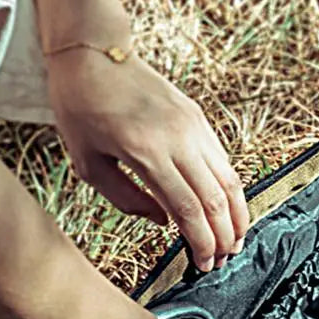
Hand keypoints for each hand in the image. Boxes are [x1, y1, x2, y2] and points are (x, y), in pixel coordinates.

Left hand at [47, 50, 248, 271]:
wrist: (93, 54)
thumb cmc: (81, 109)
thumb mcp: (88, 164)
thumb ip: (126, 200)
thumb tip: (163, 223)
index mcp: (146, 152)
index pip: (188, 210)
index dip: (201, 243)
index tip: (203, 265)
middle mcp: (178, 138)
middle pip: (216, 199)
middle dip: (224, 236)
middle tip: (222, 260)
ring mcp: (193, 125)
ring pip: (229, 180)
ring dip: (236, 215)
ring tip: (235, 240)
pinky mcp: (198, 117)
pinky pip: (223, 160)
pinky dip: (230, 190)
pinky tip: (227, 209)